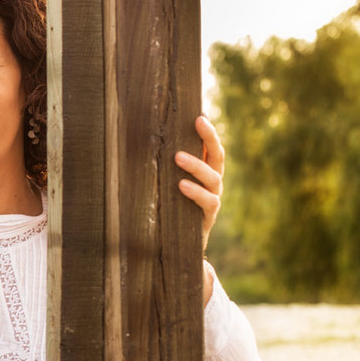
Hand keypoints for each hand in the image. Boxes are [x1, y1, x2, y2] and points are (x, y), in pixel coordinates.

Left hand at [174, 115, 223, 252]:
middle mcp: (213, 184)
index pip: (211, 148)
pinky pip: (208, 202)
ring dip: (196, 165)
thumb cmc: (168, 209)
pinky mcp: (208, 218)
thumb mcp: (165, 186)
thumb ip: (162, 168)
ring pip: (213, 179)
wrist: (176, 246)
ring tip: (178, 157)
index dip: (208, 132)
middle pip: (218, 157)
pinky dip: (195, 192)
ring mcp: (213, 200)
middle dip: (210, 138)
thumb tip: (141, 140)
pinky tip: (181, 185)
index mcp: (205, 173)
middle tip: (198, 122)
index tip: (199, 115)